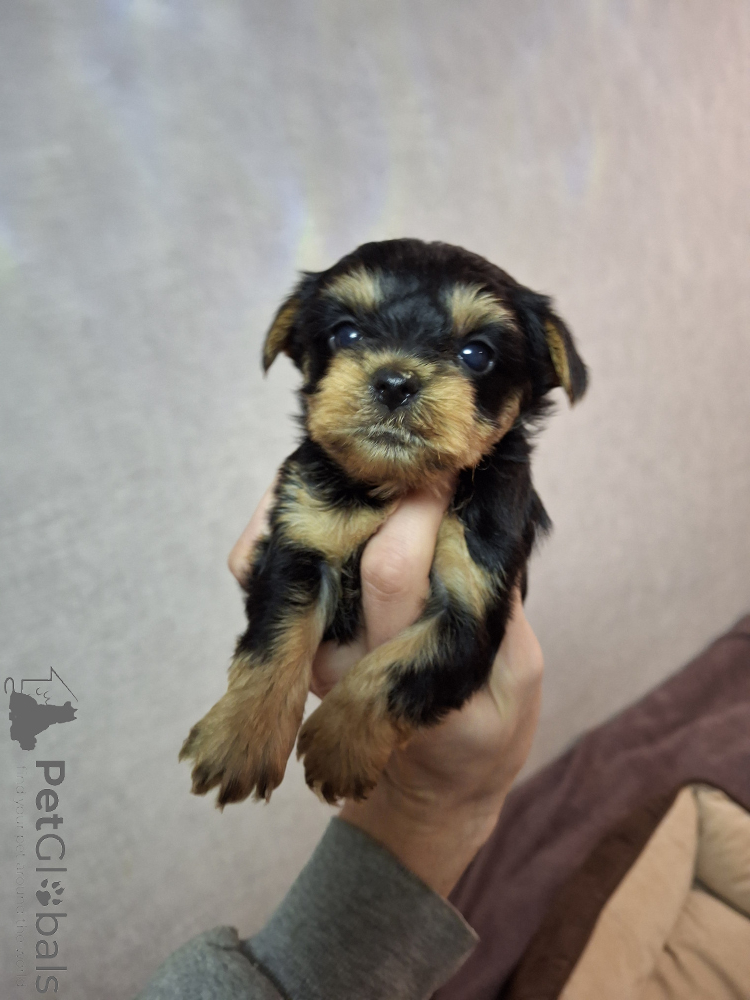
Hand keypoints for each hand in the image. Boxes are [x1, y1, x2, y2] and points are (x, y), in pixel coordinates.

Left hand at [229, 479, 543, 895]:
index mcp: (405, 671)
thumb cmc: (486, 730)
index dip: (420, 507)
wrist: (431, 781)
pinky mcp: (297, 635)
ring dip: (326, 489)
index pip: (392, 572)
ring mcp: (310, 647)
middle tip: (412, 445)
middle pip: (341, 551)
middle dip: (382, 488)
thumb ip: (504, 615)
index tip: (449, 463)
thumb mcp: (519, 681)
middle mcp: (340, 658)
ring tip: (365, 446)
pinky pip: (264, 565)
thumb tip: (485, 527)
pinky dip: (281, 515)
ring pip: (289, 552)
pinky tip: (322, 478)